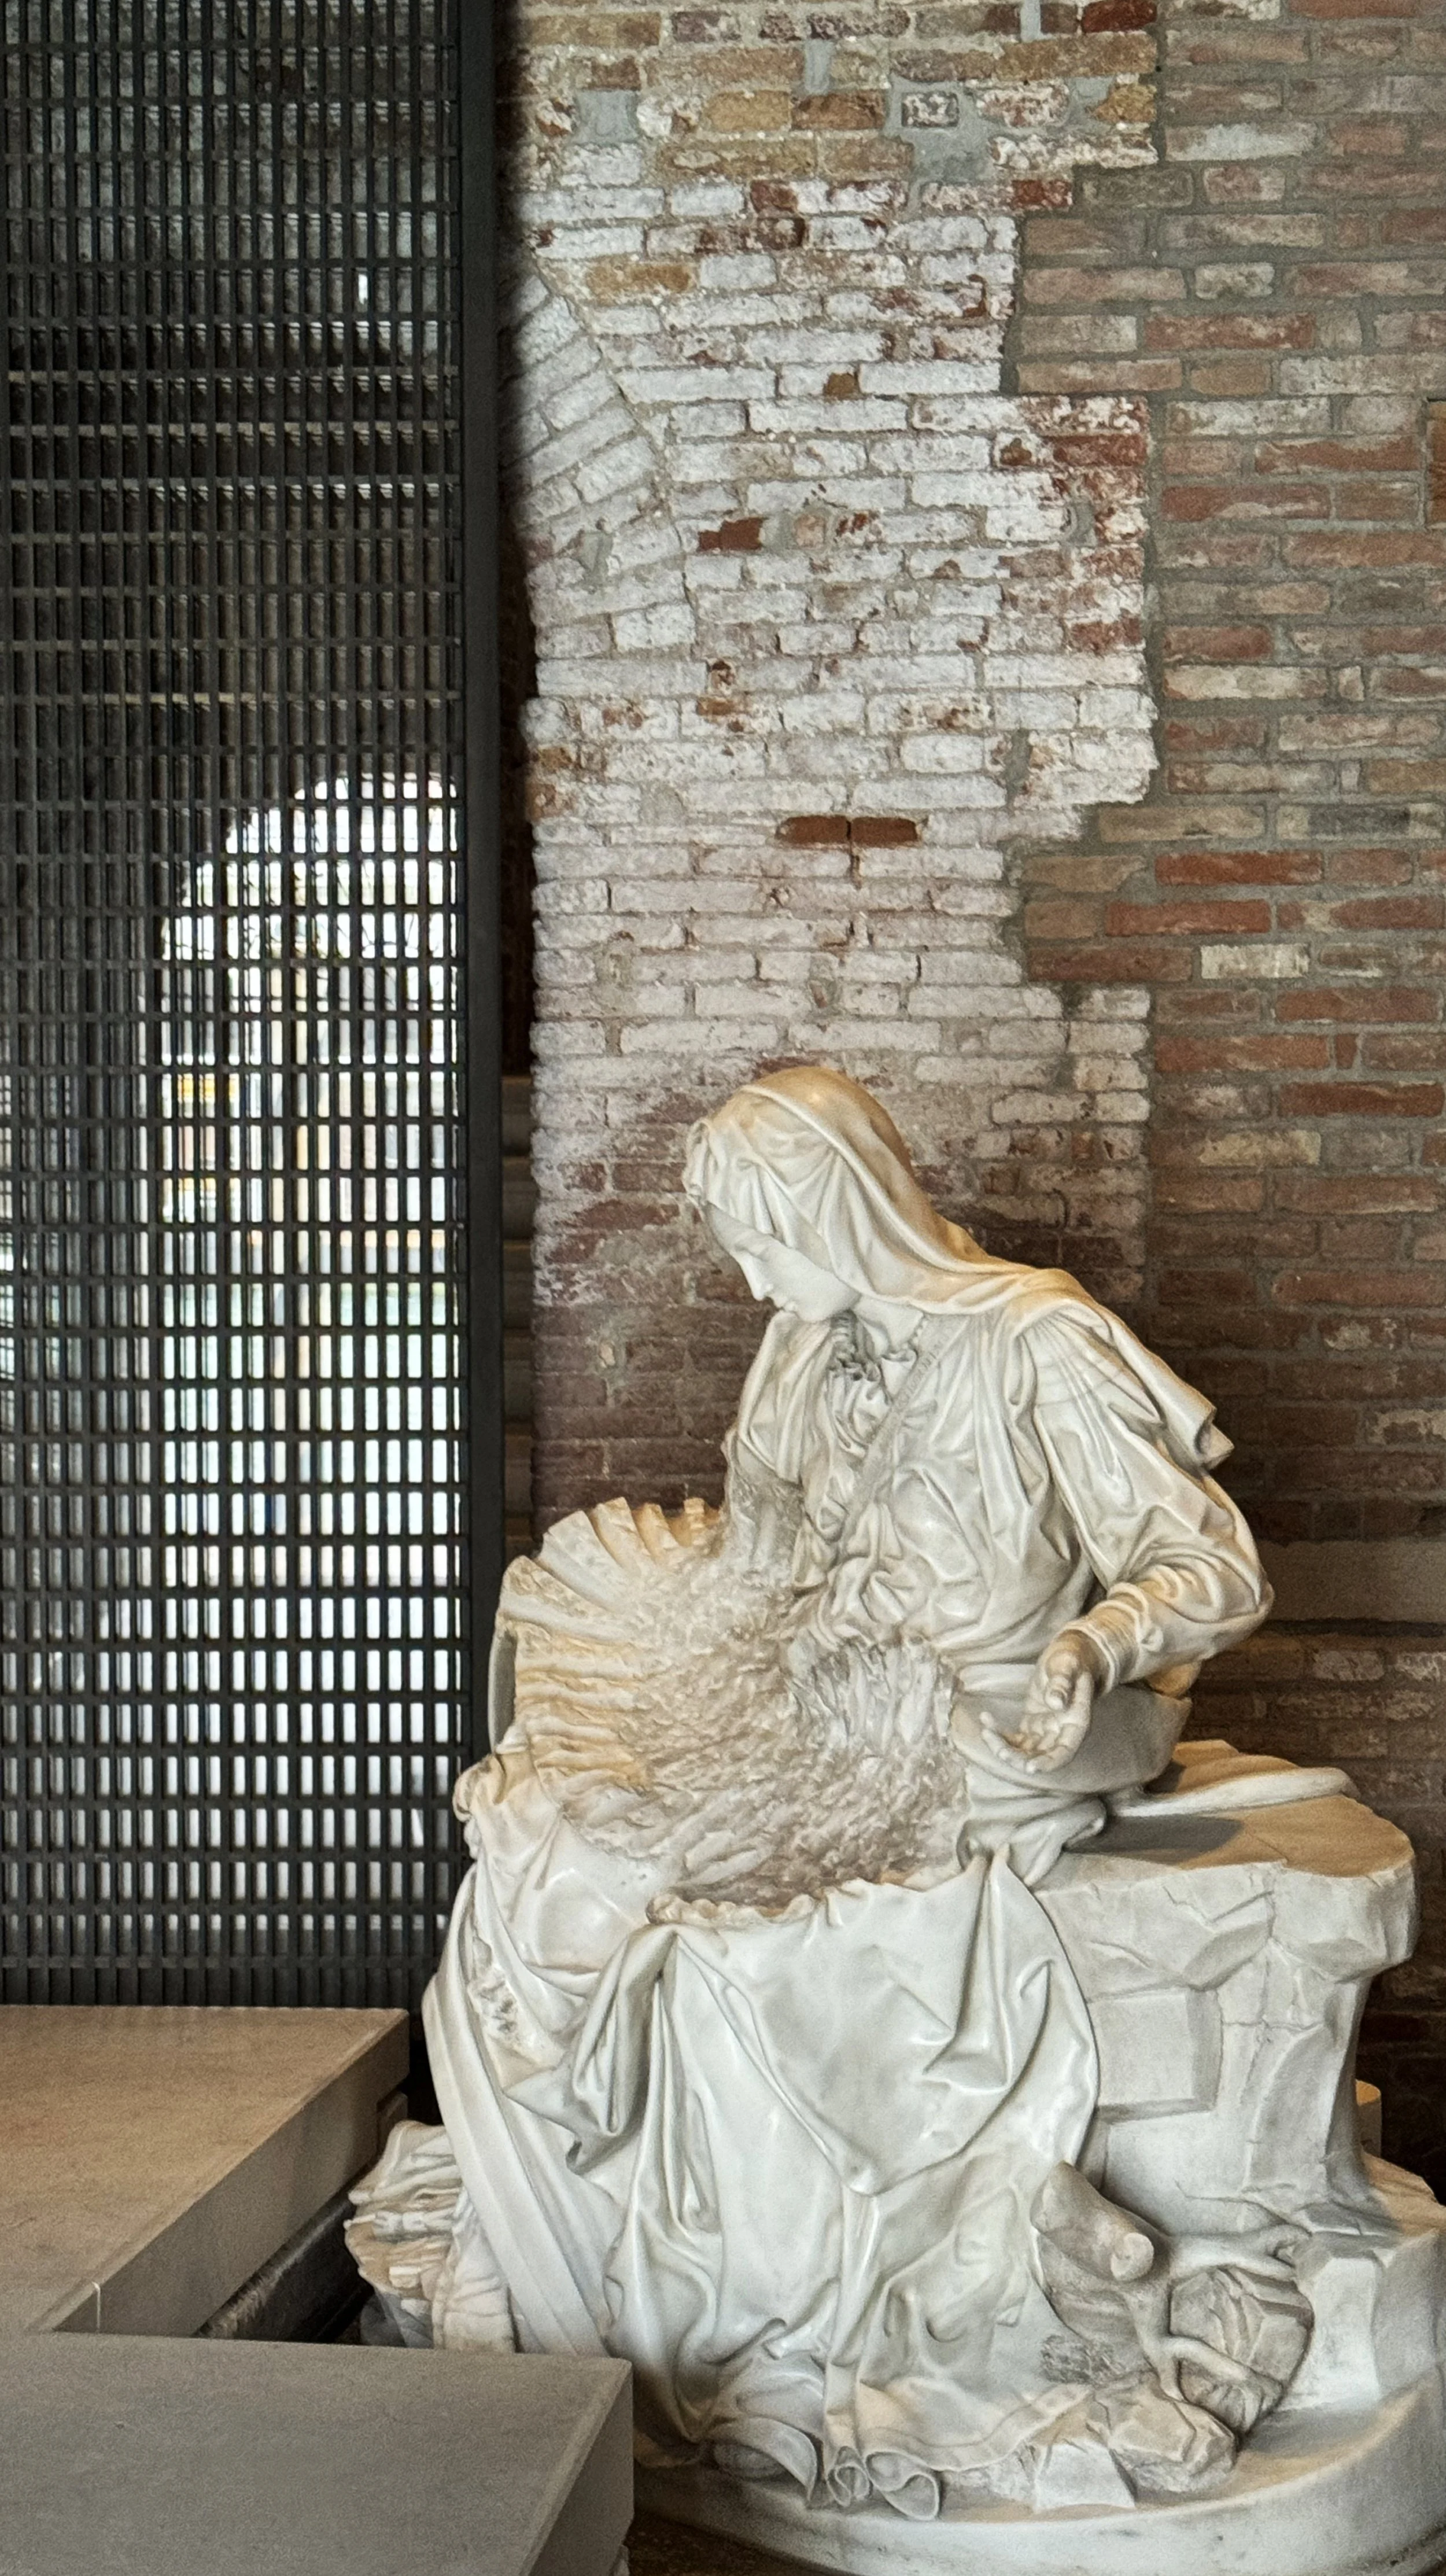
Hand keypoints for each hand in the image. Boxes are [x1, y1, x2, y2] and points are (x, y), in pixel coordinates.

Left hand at [982, 1630, 1104, 1774]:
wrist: (1067, 1657)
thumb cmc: (1070, 1660)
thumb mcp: (1066, 1665)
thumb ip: (1062, 1683)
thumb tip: (1056, 1703)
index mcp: (1076, 1722)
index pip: (1064, 1751)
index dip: (1048, 1763)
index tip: (1030, 1768)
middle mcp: (1062, 1732)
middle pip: (1041, 1756)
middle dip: (1018, 1758)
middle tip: (998, 1749)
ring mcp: (1046, 1731)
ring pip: (1025, 1751)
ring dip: (1004, 1747)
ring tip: (986, 1732)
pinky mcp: (1032, 1725)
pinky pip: (1015, 1738)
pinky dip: (999, 1734)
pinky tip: (986, 1718)